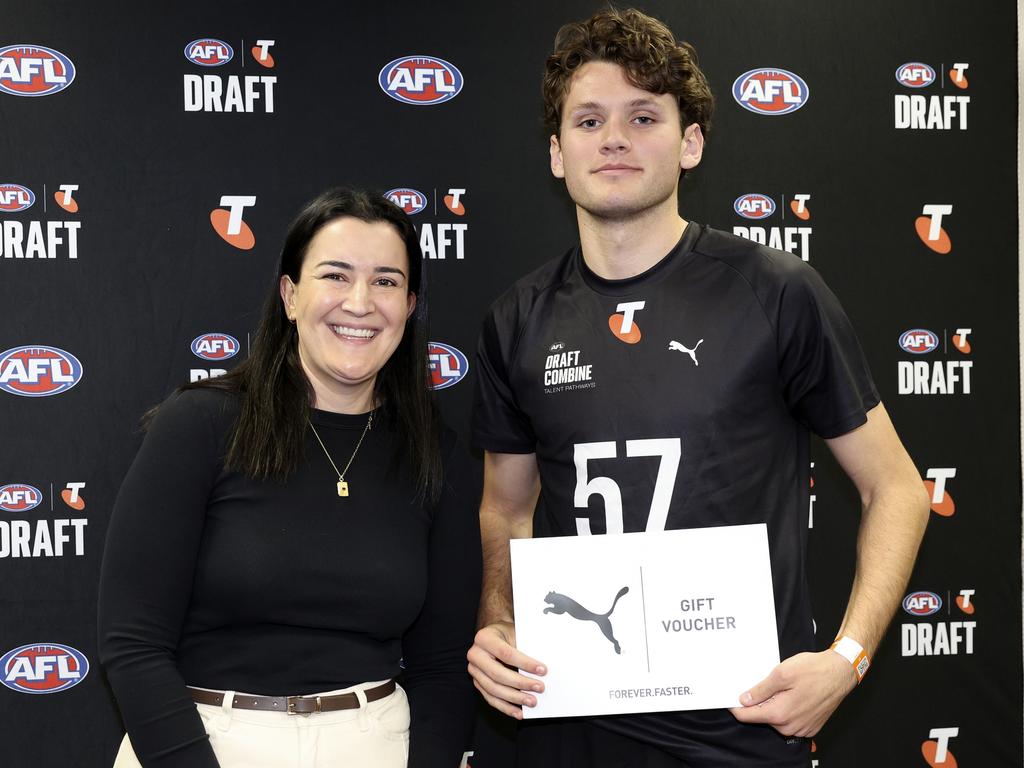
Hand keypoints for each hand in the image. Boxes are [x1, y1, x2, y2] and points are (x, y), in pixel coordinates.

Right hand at [467, 621, 545, 719]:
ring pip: (493, 689)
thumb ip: (524, 648)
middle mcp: (475, 654)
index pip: (505, 654)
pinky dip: (505, 707)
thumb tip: (542, 669)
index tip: (542, 670)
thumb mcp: (515, 633)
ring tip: (532, 701)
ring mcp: (474, 670)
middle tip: (539, 688)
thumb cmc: (507, 634)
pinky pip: (491, 698)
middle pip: (497, 674)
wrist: (494, 635)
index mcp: (484, 638)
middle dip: (520, 683)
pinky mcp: (478, 682)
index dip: (525, 663)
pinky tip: (518, 712)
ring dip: (514, 698)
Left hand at [729, 650, 857, 737]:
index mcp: (780, 713)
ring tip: (784, 687)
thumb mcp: (781, 673)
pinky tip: (794, 694)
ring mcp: (801, 728)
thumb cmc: (814, 671)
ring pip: (776, 719)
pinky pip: (790, 721)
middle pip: (761, 717)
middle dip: (759, 702)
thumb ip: (761, 690)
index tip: (730, 697)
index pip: (747, 716)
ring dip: (774, 705)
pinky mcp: (810, 727)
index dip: (735, 706)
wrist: (840, 673)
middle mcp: (790, 726)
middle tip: (766, 683)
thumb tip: (744, 700)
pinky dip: (787, 709)